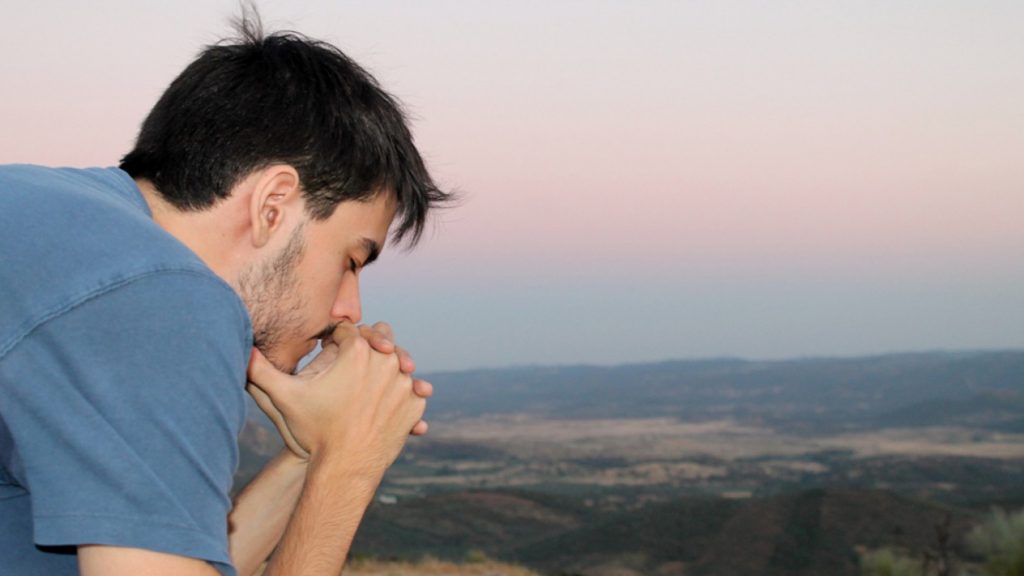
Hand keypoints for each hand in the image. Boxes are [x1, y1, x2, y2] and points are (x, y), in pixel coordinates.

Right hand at [246, 324, 424, 471]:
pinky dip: (401, 391)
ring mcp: (405, 381)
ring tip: (368, 382)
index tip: (328, 350)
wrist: (345, 469)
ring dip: (386, 366)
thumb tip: (241, 348)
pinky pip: (413, 386)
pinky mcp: (416, 401)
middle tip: (352, 361)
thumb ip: (261, 370)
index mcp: (357, 351)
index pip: (347, 328)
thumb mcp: (283, 398)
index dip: (335, 338)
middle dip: (366, 343)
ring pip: (399, 359)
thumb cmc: (313, 431)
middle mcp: (387, 360)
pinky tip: (386, 400)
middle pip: (380, 335)